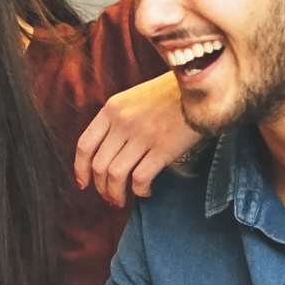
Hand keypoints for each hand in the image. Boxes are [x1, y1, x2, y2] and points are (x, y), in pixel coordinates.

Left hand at [74, 71, 202, 205]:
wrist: (203, 85)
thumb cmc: (170, 94)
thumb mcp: (134, 98)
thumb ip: (117, 121)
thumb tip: (106, 155)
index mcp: (112, 109)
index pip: (84, 145)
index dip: (80, 169)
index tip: (84, 183)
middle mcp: (123, 122)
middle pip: (98, 165)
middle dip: (100, 187)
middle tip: (109, 197)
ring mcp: (142, 135)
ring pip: (115, 175)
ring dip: (116, 194)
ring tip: (122, 199)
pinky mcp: (163, 148)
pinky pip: (140, 179)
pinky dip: (139, 191)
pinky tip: (146, 192)